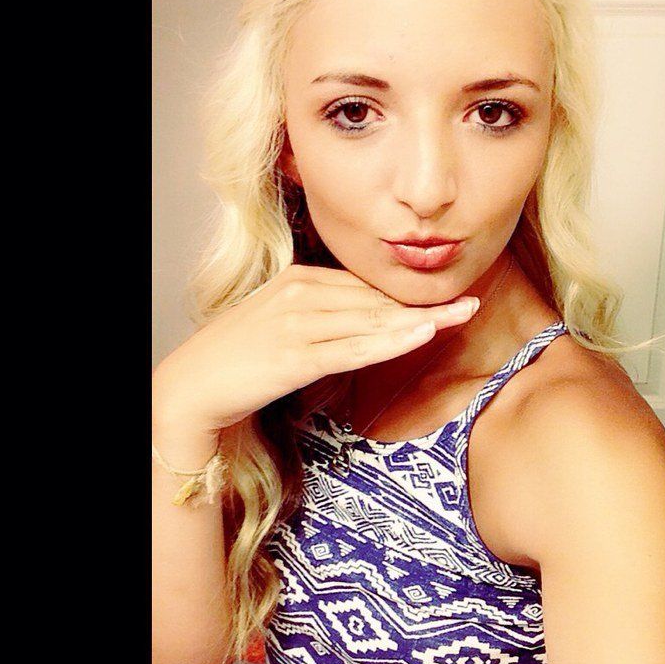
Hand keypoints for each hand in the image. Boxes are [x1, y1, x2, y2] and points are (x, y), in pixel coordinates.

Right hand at [152, 263, 478, 433]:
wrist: (194, 384)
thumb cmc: (238, 357)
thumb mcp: (281, 321)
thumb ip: (321, 314)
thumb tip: (364, 319)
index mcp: (299, 278)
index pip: (366, 286)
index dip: (408, 294)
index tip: (446, 295)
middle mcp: (302, 293)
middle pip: (376, 298)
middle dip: (426, 302)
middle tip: (470, 301)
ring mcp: (298, 322)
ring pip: (372, 320)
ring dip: (421, 319)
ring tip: (462, 315)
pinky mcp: (296, 354)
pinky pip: (355, 347)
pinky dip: (392, 340)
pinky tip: (423, 335)